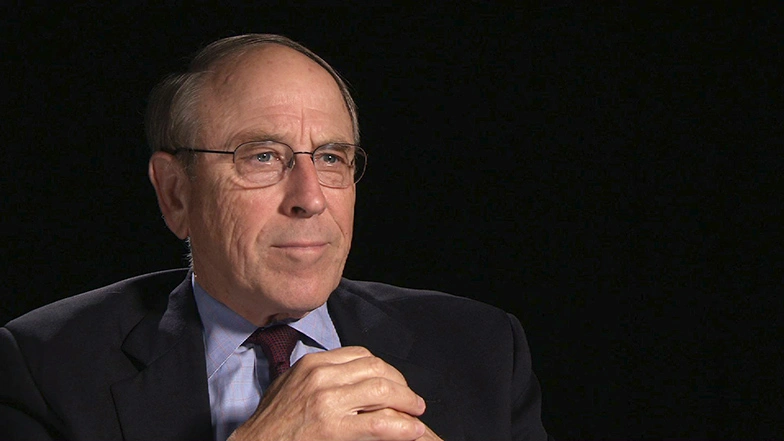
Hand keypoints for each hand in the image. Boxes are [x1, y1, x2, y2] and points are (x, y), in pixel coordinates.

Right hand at [228, 346, 439, 440]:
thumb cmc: (271, 424)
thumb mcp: (290, 385)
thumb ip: (317, 375)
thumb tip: (347, 376)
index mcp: (313, 364)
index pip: (363, 356)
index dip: (386, 370)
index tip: (394, 383)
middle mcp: (321, 376)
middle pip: (377, 370)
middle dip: (401, 385)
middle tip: (412, 401)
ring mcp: (327, 401)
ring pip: (383, 391)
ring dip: (407, 403)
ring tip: (416, 415)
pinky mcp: (333, 428)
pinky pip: (379, 422)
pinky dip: (402, 427)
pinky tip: (412, 431)